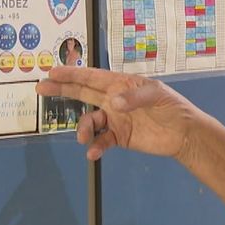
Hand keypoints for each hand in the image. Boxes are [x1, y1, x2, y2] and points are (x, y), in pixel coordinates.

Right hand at [38, 66, 202, 161]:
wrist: (184, 134)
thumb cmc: (172, 107)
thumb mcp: (157, 95)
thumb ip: (134, 97)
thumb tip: (112, 102)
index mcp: (121, 84)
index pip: (92, 77)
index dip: (72, 74)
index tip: (52, 72)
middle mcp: (113, 99)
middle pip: (82, 93)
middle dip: (62, 90)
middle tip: (40, 88)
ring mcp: (115, 118)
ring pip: (89, 121)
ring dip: (82, 128)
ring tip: (83, 138)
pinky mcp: (119, 137)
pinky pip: (100, 141)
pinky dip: (95, 146)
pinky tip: (93, 153)